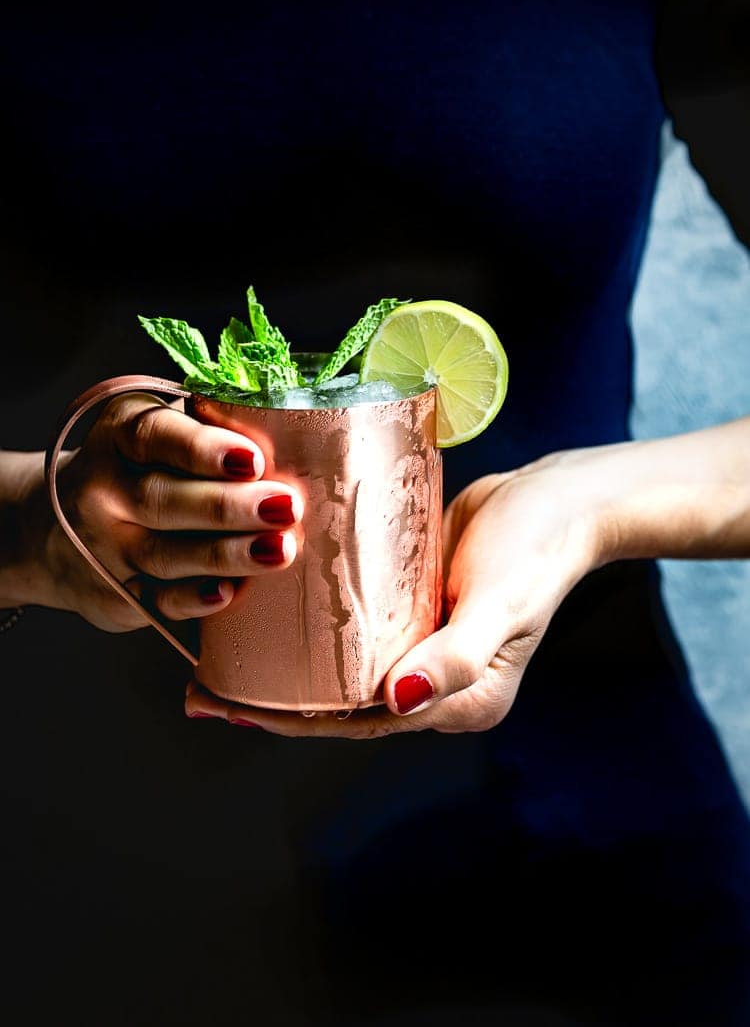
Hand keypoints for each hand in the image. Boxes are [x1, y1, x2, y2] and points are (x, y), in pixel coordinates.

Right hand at [18, 393, 302, 630]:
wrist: (58, 528)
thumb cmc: (142, 469)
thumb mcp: (159, 434)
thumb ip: (211, 431)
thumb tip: (297, 438)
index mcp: (119, 435)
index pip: (156, 437)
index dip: (204, 449)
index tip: (252, 459)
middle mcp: (102, 489)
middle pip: (164, 499)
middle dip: (228, 506)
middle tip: (285, 507)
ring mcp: (104, 547)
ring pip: (166, 553)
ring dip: (226, 554)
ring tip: (278, 549)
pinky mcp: (117, 594)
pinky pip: (157, 600)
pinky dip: (193, 599)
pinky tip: (228, 592)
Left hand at [185, 450, 603, 734]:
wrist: (557, 498)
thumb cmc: (535, 550)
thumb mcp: (498, 604)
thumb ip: (454, 659)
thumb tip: (396, 703)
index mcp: (458, 703)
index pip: (359, 723)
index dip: (292, 721)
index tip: (231, 707)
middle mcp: (435, 684)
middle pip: (340, 703)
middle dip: (272, 701)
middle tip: (202, 688)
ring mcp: (423, 646)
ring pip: (340, 668)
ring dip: (284, 666)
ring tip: (223, 655)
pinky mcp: (413, 608)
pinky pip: (354, 628)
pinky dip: (311, 630)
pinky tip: (272, 614)